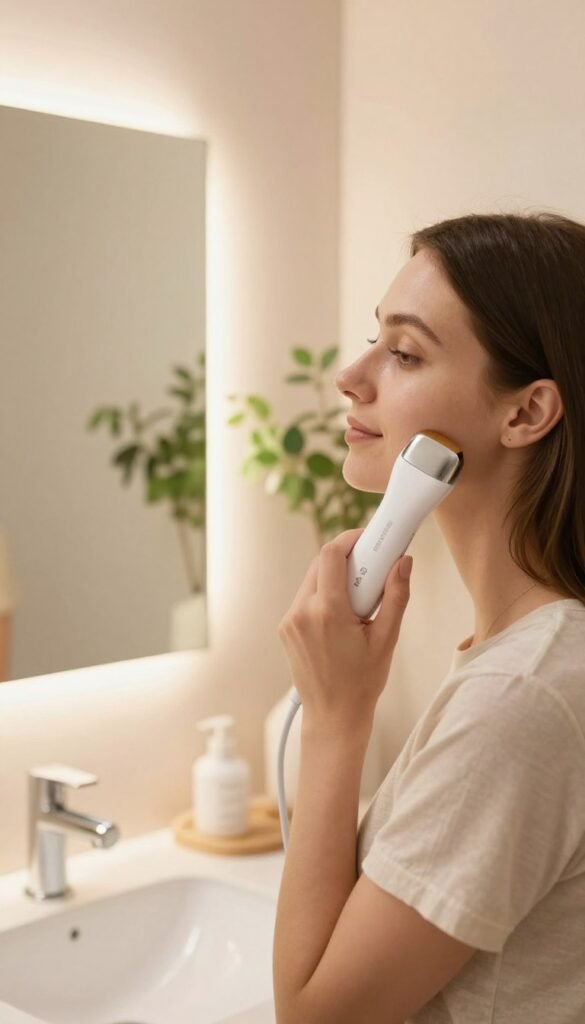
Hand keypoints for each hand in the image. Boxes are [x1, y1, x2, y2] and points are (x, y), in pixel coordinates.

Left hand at [277, 528, 412, 727]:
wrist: (333, 717)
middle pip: (320, 564)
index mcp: (327, 613)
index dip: (350, 539)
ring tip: (359, 600)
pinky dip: (324, 596)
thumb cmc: (362, 682)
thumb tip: (403, 562)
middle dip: (346, 559)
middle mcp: (302, 613)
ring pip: (312, 580)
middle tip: (371, 569)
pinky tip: (342, 615)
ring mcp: (289, 621)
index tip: (368, 538)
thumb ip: (396, 596)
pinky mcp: (286, 628)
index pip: (330, 555)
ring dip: (335, 578)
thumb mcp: (387, 639)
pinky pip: (305, 598)